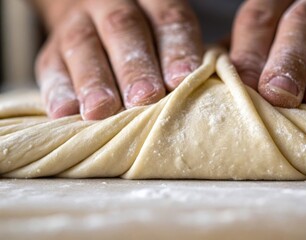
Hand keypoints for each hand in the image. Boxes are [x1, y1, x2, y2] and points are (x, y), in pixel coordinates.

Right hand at [35, 0, 202, 119]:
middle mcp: (112, 5)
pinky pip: (51, 66)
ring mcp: (79, 24)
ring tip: (100, 110)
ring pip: (84, 45)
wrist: (93, 19)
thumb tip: (199, 93)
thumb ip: (180, 57)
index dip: (176, 49)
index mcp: (152, 1)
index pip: (168, 19)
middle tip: (145, 98)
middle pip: (124, 29)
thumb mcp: (165, 36)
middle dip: (135, 66)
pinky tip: (64, 113)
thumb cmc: (147, 40)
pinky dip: (57, 90)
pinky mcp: (52, 50)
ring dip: (94, 80)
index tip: (181, 80)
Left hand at [230, 0, 305, 107]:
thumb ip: (246, 51)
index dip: (251, 53)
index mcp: (281, 1)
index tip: (244, 85)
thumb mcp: (271, 28)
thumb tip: (213, 84)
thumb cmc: (299, 32)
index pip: (260, 19)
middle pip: (303, 26)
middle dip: (290, 61)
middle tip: (280, 94)